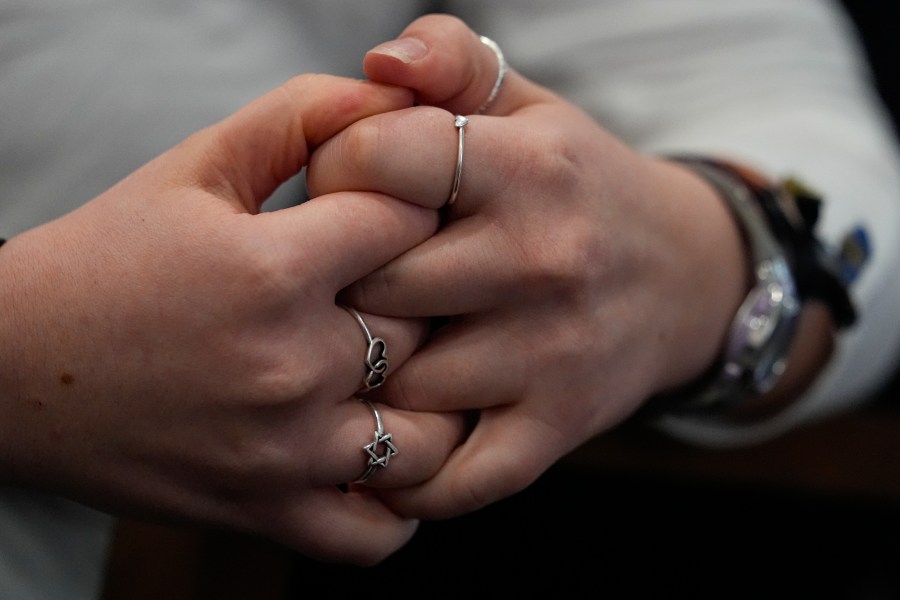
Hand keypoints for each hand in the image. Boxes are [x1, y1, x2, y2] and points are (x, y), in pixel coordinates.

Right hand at [0, 74, 465, 563]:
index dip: (418, 210)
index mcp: (273, 270)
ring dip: (432, 406)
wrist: (14, 370)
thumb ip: (297, 117)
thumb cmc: (107, 262)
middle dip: (432, 302)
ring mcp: (283, 452)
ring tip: (406, 376)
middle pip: (433, 328)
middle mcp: (290, 367)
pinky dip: (396, 504)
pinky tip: (379, 456)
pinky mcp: (265, 511)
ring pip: (429, 437)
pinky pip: (376, 534)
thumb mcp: (194, 168)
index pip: (415, 222)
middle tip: (406, 293)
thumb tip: (386, 93)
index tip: (399, 218)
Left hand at [307, 16, 747, 516]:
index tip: (343, 190)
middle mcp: (542, 260)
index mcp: (528, 167)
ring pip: (400, 382)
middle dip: (340, 281)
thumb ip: (453, 62)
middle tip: (343, 280)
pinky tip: (386, 446)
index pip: (380, 160)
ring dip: (366, 374)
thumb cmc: (576, 187)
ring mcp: (552, 352)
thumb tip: (380, 61)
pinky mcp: (557, 426)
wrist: (681, 278)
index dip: (335, 172)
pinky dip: (408, 477)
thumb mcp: (528, 109)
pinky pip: (457, 476)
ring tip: (361, 353)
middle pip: (376, 281)